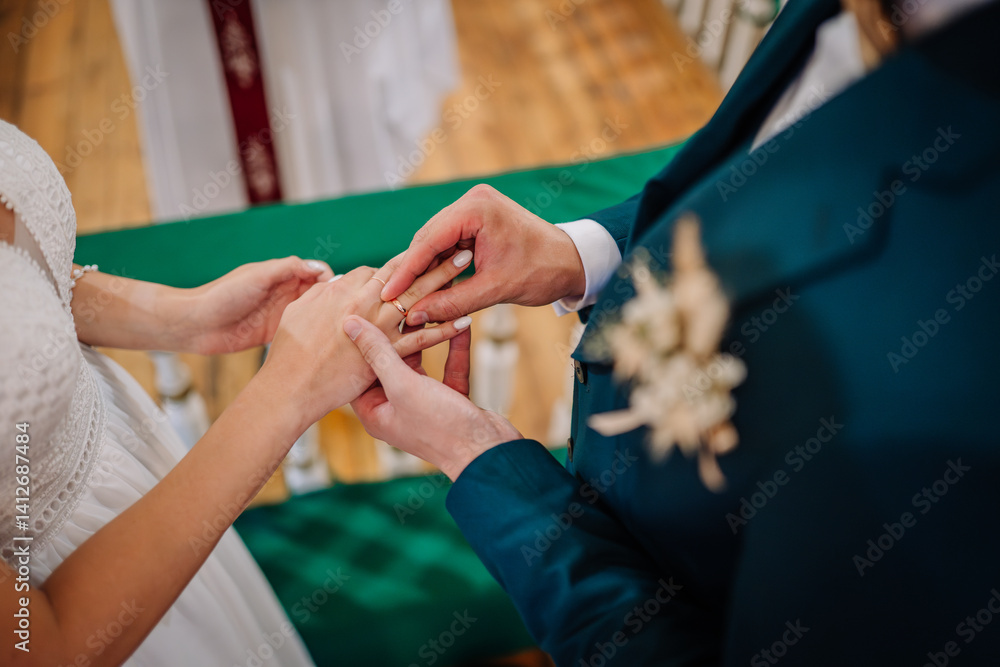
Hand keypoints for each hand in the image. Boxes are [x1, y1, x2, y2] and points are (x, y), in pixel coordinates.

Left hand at [179, 256, 334, 353]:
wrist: (197, 324)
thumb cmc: (223, 294)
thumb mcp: (258, 275)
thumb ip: (288, 268)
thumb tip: (319, 268)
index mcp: (281, 275)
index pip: (316, 272)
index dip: (331, 279)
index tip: (342, 290)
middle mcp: (284, 293)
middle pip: (318, 293)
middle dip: (333, 299)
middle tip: (349, 310)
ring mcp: (281, 314)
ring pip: (312, 313)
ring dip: (325, 317)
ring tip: (341, 326)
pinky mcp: (276, 333)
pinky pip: (301, 331)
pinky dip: (313, 334)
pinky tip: (325, 340)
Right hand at [258, 250, 474, 431]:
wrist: (290, 387)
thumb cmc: (288, 353)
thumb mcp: (298, 310)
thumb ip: (319, 293)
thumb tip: (333, 282)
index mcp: (341, 289)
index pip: (380, 270)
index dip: (401, 267)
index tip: (420, 263)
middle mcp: (361, 302)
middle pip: (405, 273)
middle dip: (433, 256)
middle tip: (459, 243)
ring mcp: (375, 326)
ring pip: (418, 296)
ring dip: (446, 279)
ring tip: (468, 265)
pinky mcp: (384, 354)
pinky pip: (421, 338)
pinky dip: (443, 329)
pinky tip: (464, 320)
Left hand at [346, 316, 521, 480]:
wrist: (488, 453)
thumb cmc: (440, 427)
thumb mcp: (403, 385)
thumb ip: (378, 352)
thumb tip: (349, 323)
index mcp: (374, 411)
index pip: (358, 368)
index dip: (359, 339)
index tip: (362, 308)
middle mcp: (395, 408)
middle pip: (389, 362)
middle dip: (396, 333)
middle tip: (397, 301)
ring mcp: (423, 404)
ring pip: (420, 362)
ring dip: (427, 336)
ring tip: (428, 307)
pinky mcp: (449, 400)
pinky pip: (447, 367)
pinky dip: (454, 347)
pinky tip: (460, 323)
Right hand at [379, 184, 586, 325]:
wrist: (573, 262)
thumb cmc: (542, 271)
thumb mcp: (494, 290)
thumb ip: (452, 302)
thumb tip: (414, 315)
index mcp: (478, 209)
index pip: (430, 240)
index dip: (406, 270)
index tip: (387, 292)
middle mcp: (473, 200)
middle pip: (428, 237)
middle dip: (411, 269)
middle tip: (390, 298)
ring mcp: (475, 207)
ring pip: (436, 240)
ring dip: (423, 267)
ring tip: (405, 295)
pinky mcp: (478, 218)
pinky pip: (449, 242)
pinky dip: (439, 263)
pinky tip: (427, 285)